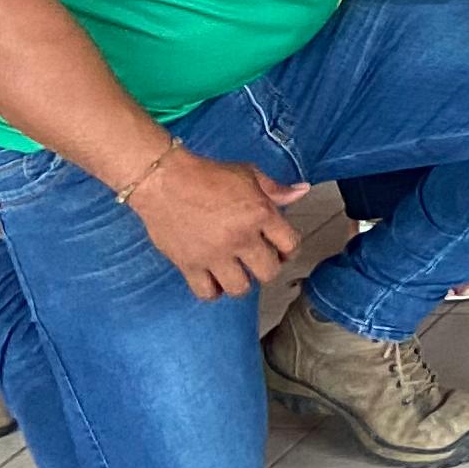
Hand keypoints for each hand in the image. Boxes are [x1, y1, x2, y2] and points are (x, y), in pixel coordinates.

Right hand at [131, 150, 307, 301]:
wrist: (165, 181)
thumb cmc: (208, 174)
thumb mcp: (248, 174)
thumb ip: (276, 188)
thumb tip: (303, 191)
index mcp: (260, 214)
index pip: (290, 244)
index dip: (291, 250)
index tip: (283, 249)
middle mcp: (240, 238)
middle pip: (268, 272)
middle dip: (269, 268)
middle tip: (259, 260)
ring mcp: (214, 254)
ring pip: (240, 288)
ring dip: (243, 282)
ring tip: (237, 271)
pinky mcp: (189, 265)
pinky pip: (207, 293)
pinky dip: (213, 291)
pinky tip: (214, 279)